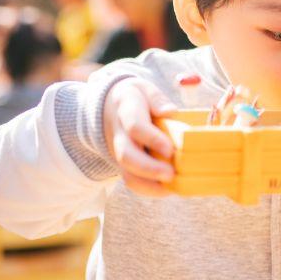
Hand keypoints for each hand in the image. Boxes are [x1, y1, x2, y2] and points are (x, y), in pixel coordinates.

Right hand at [103, 78, 176, 196]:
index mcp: (125, 110)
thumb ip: (157, 99)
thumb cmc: (136, 98)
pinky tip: (167, 190)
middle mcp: (118, 134)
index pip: (135, 127)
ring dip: (149, 184)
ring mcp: (119, 151)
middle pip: (127, 155)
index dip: (151, 139)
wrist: (108, 107)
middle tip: (171, 174)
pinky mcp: (124, 164)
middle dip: (148, 168)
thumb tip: (170, 111)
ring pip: (127, 172)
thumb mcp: (145, 89)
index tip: (170, 148)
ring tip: (171, 187)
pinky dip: (148, 190)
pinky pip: (131, 180)